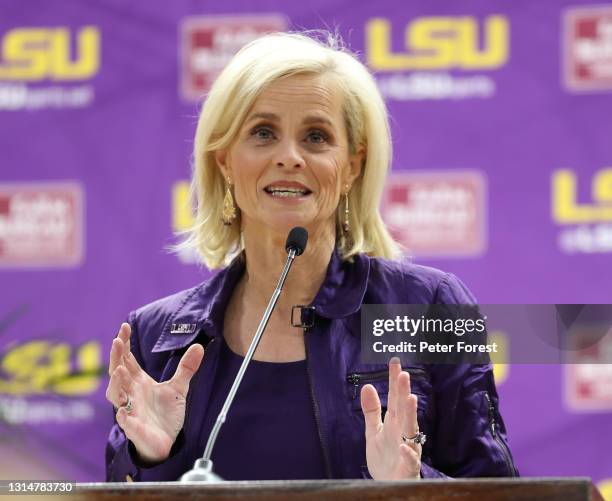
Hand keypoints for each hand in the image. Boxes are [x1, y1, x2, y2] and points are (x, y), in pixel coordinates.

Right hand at [105, 323, 203, 463]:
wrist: (166, 441)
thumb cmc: (166, 414)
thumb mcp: (178, 387)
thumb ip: (186, 368)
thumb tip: (199, 346)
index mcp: (139, 382)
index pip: (127, 359)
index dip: (125, 344)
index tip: (125, 327)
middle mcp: (131, 394)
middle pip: (117, 372)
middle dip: (116, 357)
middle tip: (117, 341)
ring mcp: (131, 410)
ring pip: (115, 396)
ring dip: (115, 383)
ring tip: (119, 371)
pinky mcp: (134, 428)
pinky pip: (126, 422)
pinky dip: (123, 416)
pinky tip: (123, 411)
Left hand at [360, 357, 421, 479]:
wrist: (388, 484)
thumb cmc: (384, 457)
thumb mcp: (373, 431)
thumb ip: (371, 410)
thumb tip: (367, 386)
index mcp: (394, 422)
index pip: (395, 397)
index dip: (394, 381)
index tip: (394, 362)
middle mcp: (403, 432)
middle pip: (404, 409)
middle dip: (404, 392)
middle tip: (404, 374)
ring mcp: (408, 449)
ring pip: (411, 430)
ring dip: (411, 415)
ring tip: (410, 398)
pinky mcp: (408, 468)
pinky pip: (410, 460)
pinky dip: (408, 453)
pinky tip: (403, 446)